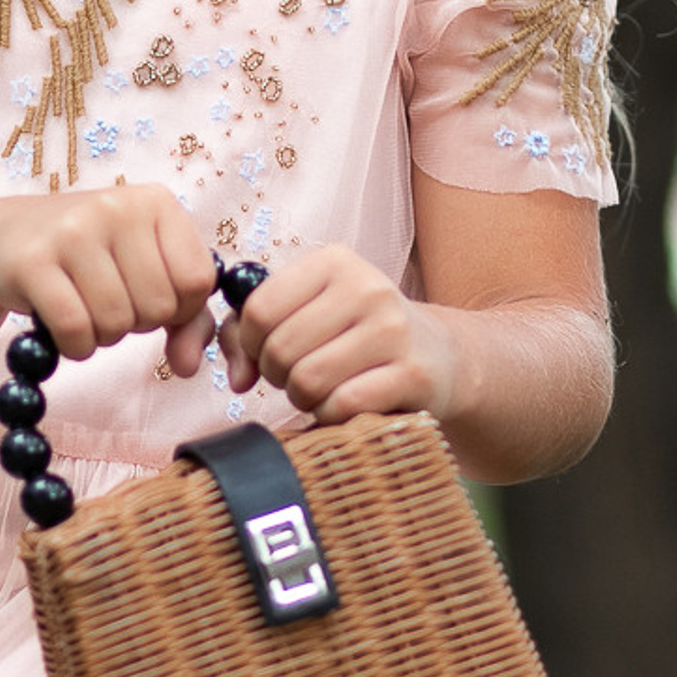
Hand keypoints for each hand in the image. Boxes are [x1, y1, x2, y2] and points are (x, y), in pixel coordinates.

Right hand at [0, 187, 219, 372]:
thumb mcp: (148, 272)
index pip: (198, 280)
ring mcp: (72, 231)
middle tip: (107, 300)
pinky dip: (75, 346)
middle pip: (158, 307)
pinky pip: (75, 329)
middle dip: (136, 323)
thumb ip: (188, 319)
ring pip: (116, 322)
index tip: (149, 297)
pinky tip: (64, 329)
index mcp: (155, 202)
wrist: (4, 237)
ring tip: (84, 309)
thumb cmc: (92, 259)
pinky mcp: (33, 261)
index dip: (179, 308)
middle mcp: (116, 206)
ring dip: (103, 336)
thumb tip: (189, 368)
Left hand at [223, 245, 457, 424]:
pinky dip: (331, 415)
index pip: (259, 308)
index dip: (250, 343)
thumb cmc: (355, 333)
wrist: (439, 355)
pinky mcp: (413, 374)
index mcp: (334, 262)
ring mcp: (394, 330)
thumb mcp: (307, 313)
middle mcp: (367, 288)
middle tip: (295, 377)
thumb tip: (237, 378)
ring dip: (303, 398)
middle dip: (277, 375)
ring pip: (308, 380)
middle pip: (280, 348)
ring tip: (320, 391)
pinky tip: (344, 405)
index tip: (265, 352)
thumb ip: (249, 333)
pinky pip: (342, 405)